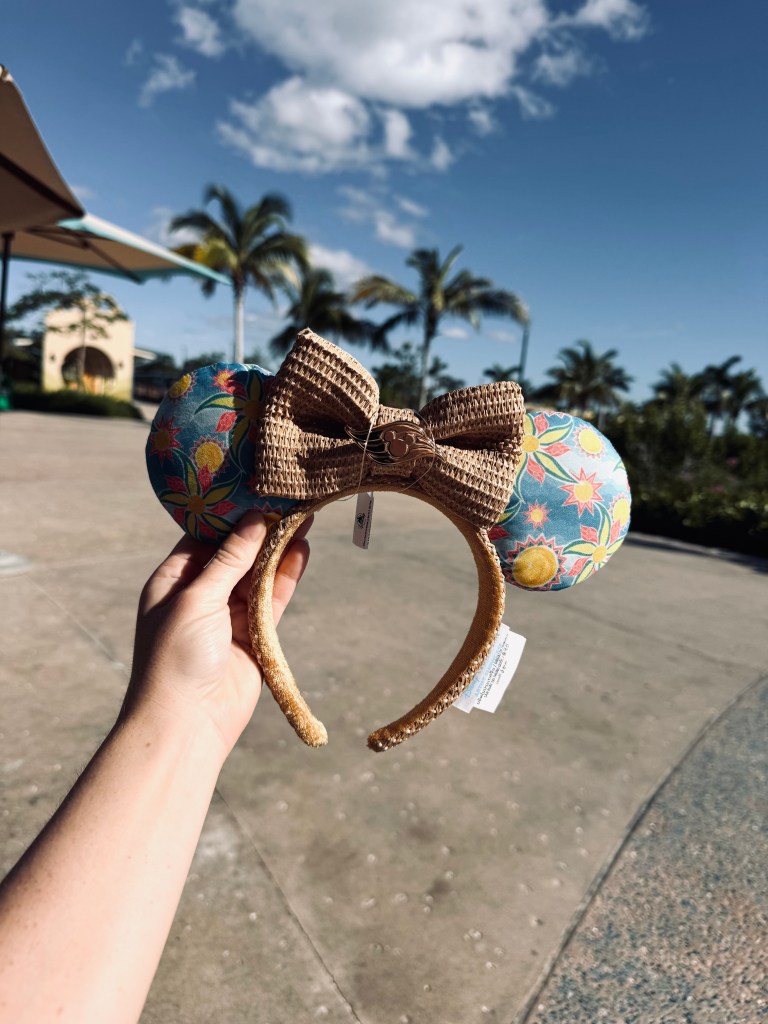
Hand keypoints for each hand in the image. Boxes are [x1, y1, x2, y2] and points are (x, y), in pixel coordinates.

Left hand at [124, 511, 310, 757]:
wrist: (186, 724)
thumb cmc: (174, 658)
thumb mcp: (196, 599)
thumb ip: (228, 560)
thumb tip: (253, 521)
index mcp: (172, 581)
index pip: (204, 537)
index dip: (230, 515)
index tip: (255, 489)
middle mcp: (200, 595)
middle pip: (236, 553)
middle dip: (261, 529)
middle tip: (288, 499)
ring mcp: (228, 616)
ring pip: (258, 574)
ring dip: (279, 550)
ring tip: (305, 518)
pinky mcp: (255, 636)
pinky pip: (273, 599)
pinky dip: (287, 577)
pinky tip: (302, 552)